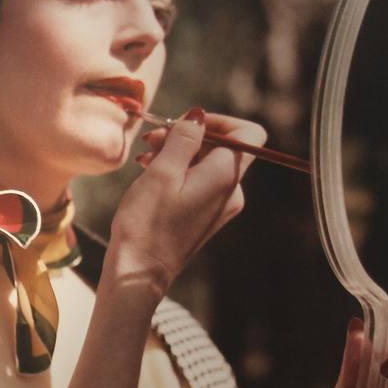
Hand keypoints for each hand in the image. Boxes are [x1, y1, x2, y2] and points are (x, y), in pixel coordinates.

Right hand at [106, 109, 265, 294]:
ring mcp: (220, 206)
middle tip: (150, 140)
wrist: (139, 272)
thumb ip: (183, 139)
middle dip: (188, 136)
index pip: (248, 133)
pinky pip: (199, 183)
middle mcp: (231, 191)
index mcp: (225, 177)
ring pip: (207, 164)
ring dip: (178, 154)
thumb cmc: (147, 222)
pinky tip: (150, 175)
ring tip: (144, 158)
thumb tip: (198, 116)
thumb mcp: (162, 172)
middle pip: (223, 147)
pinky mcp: (204, 217)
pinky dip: (178, 172)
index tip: (185, 123)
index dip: (220, 120)